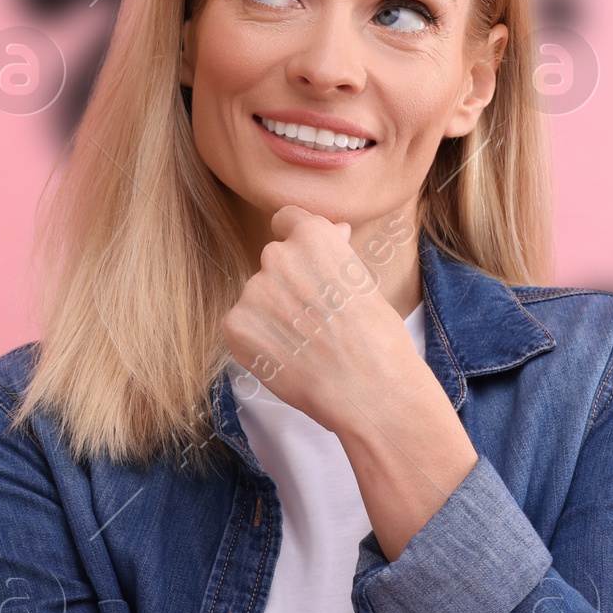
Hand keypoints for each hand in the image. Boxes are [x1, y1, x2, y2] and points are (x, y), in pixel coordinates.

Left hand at [219, 205, 428, 437]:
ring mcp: (252, 292)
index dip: (299, 246)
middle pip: (273, 262)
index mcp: (312, 236)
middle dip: (288, 284)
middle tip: (316, 319)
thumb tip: (334, 229)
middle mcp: (276, 256)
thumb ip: (336, 254)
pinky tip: (286, 358)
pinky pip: (242, 325)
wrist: (369, 391)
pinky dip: (257, 341)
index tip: (307, 268)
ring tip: (305, 345)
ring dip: (272, 314)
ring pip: (257, 297)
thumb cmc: (378, 340)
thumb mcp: (364, 282)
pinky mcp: (235, 326)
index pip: (288, 220)